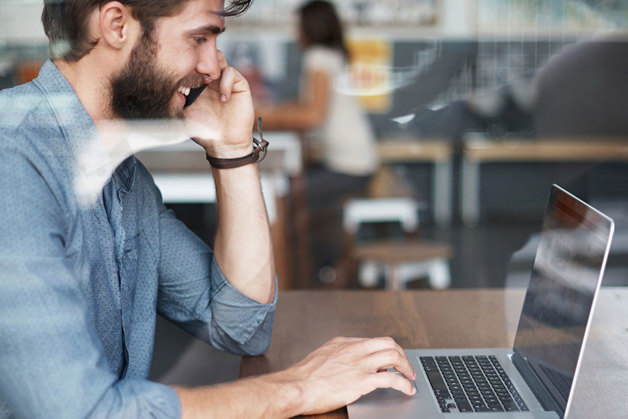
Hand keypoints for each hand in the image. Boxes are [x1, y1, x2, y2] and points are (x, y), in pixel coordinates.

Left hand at [184, 51, 254, 157]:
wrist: (225, 144)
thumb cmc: (205, 133)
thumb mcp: (184, 116)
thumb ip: (176, 102)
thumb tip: (166, 90)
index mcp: (196, 85)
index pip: (190, 64)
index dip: (185, 64)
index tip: (179, 74)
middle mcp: (210, 80)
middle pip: (204, 55)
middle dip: (197, 60)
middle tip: (193, 73)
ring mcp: (224, 81)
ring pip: (218, 58)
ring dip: (212, 67)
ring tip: (207, 82)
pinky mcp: (239, 86)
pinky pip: (231, 72)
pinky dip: (225, 82)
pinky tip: (223, 98)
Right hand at [285, 336, 416, 414]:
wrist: (298, 386)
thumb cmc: (304, 376)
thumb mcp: (322, 356)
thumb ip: (337, 355)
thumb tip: (346, 362)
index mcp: (344, 343)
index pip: (374, 341)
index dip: (386, 352)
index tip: (390, 361)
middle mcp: (355, 350)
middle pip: (389, 344)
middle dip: (401, 355)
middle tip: (406, 367)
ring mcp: (360, 364)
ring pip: (394, 356)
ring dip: (407, 367)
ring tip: (411, 377)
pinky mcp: (363, 381)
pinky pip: (391, 379)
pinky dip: (404, 384)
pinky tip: (407, 390)